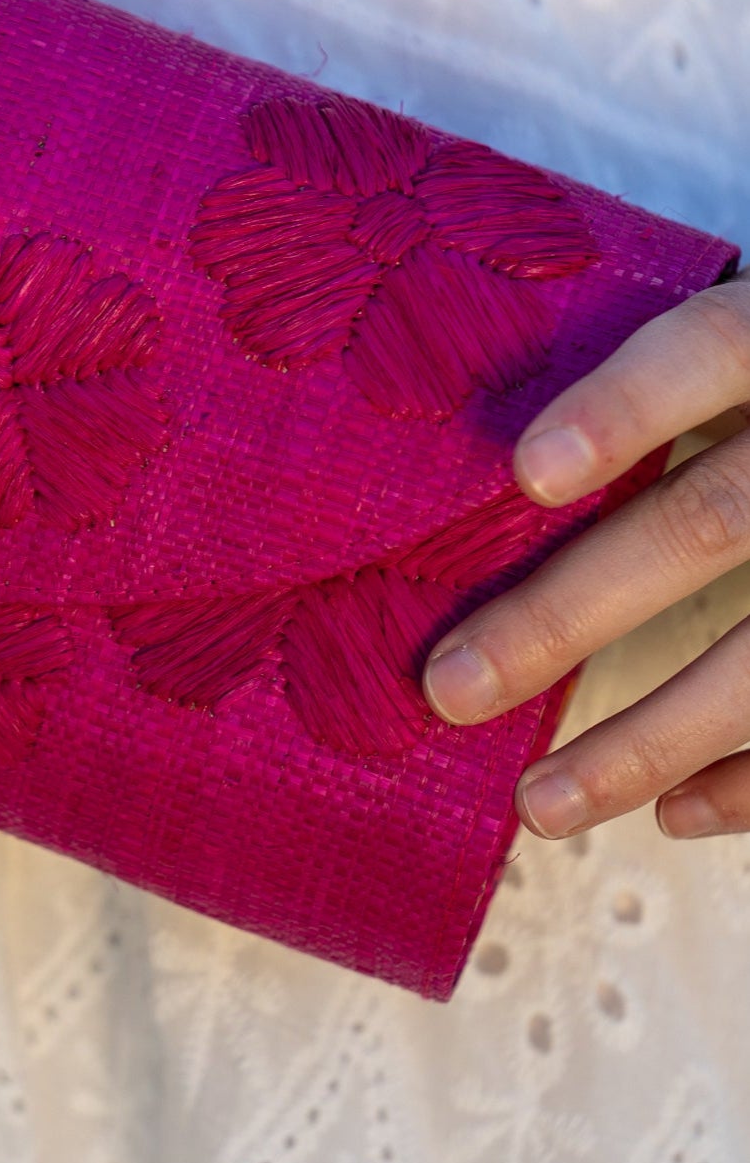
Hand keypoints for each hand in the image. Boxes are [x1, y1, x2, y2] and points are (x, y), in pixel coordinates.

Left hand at [422, 269, 749, 840]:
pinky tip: (674, 810)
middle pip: (713, 522)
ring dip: (652, 738)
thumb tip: (504, 474)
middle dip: (569, 614)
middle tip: (449, 687)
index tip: (526, 475)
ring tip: (540, 801)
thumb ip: (674, 390)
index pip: (711, 352)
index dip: (625, 409)